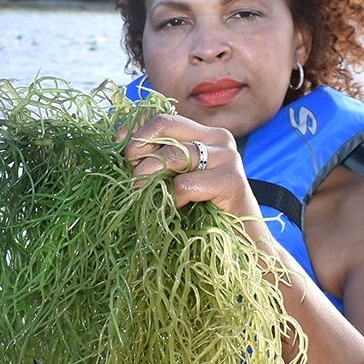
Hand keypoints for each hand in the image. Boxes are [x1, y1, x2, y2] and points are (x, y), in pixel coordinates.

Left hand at [121, 113, 259, 219]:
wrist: (243, 244)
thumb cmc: (205, 214)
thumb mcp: (175, 180)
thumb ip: (157, 161)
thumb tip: (120, 140)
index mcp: (205, 134)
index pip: (163, 118)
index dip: (136, 133)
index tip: (122, 155)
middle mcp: (219, 138)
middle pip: (165, 125)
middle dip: (139, 149)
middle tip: (132, 177)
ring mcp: (228, 156)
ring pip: (172, 155)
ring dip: (149, 178)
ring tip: (144, 197)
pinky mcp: (233, 180)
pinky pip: (186, 184)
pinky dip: (174, 200)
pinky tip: (177, 210)